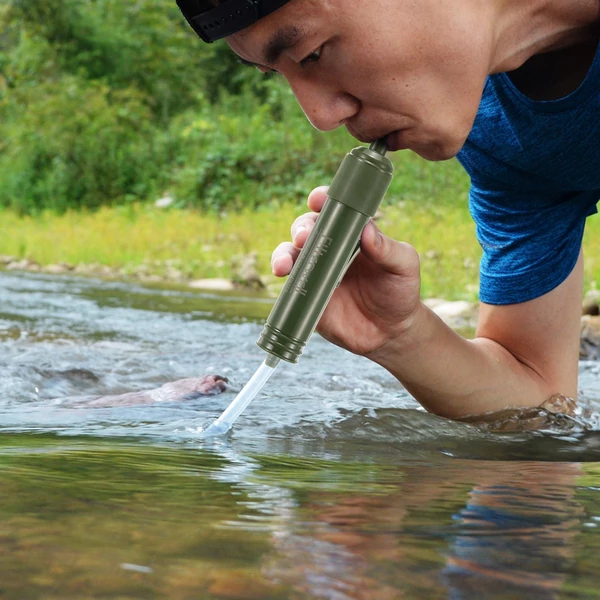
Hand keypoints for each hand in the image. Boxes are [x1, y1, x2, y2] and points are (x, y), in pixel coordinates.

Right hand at [271, 186, 422, 356]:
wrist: (390, 332)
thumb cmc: (399, 291)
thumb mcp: (404, 267)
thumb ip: (388, 249)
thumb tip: (367, 230)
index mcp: (352, 233)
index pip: (333, 209)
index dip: (322, 199)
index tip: (317, 199)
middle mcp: (330, 248)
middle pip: (307, 228)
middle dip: (301, 228)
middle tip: (304, 237)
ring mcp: (316, 271)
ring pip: (291, 254)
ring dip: (284, 254)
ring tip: (284, 265)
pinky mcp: (307, 294)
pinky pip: (290, 284)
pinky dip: (284, 279)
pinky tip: (284, 278)